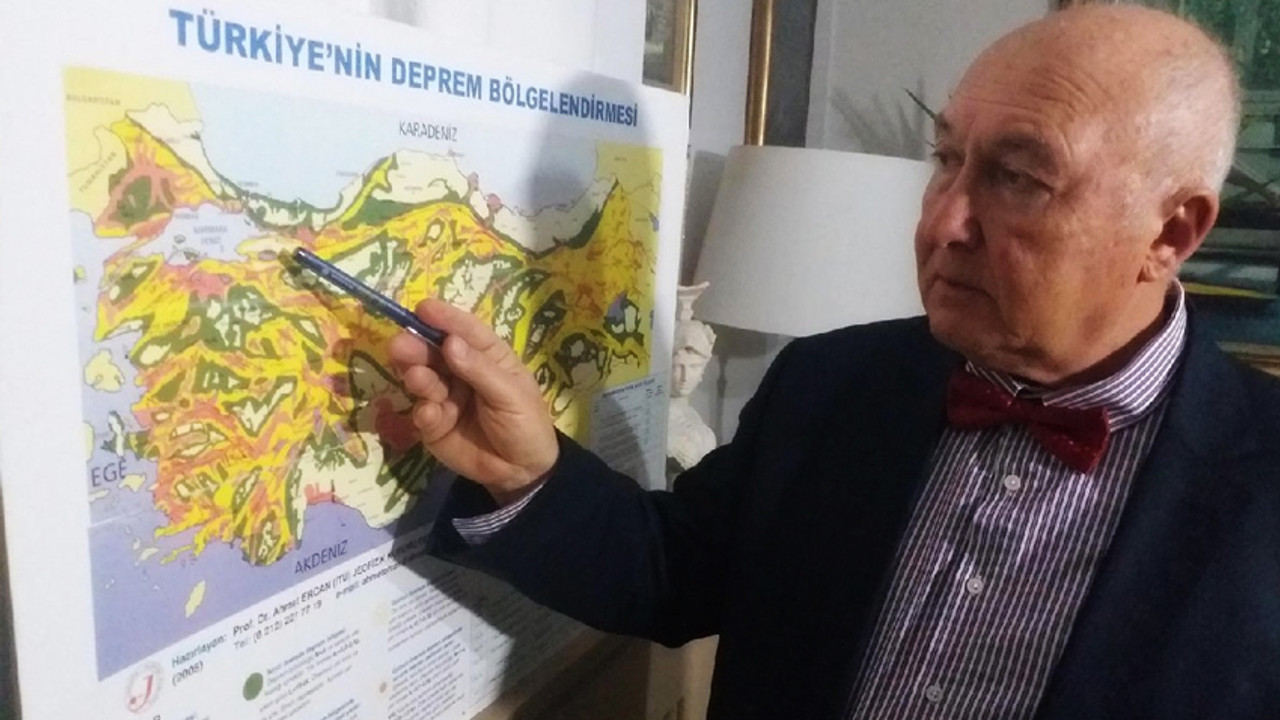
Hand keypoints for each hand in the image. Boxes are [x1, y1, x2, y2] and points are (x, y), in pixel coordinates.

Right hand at [388, 299, 558, 504]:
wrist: (523, 472)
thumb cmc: (525, 422)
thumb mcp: (510, 394)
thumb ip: (479, 370)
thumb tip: (450, 343)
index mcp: (485, 355)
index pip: (464, 330)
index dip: (444, 318)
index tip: (422, 308)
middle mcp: (459, 370)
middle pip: (433, 352)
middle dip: (417, 347)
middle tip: (401, 345)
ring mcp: (444, 396)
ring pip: (423, 379)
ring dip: (417, 376)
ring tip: (418, 379)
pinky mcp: (432, 424)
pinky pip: (422, 413)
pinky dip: (424, 412)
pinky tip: (432, 414)